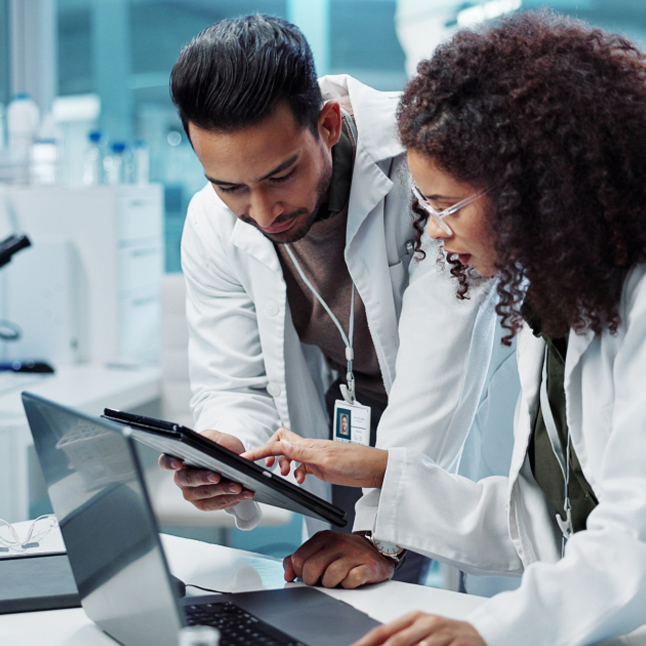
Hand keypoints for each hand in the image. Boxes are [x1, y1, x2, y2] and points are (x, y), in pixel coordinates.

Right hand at [158, 429, 254, 510]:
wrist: (233, 459)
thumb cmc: (221, 446)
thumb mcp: (217, 437)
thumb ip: (212, 440)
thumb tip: (211, 446)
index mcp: (179, 459)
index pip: (165, 461)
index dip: (169, 463)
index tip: (179, 463)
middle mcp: (181, 478)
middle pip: (187, 480)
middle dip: (203, 479)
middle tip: (217, 476)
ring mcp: (192, 493)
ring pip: (204, 495)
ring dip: (222, 492)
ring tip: (238, 487)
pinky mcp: (204, 503)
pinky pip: (215, 504)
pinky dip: (231, 499)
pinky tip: (243, 494)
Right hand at [241, 427, 387, 488]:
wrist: (374, 468)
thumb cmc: (356, 461)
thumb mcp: (326, 459)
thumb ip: (302, 453)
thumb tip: (280, 444)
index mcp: (308, 445)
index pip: (277, 444)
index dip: (260, 450)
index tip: (245, 457)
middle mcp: (309, 449)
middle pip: (280, 443)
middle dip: (268, 453)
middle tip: (265, 467)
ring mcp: (314, 457)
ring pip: (289, 455)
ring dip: (281, 464)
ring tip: (283, 475)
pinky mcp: (320, 466)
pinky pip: (300, 466)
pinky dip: (295, 473)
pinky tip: (299, 480)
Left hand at [283, 530, 394, 587]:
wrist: (377, 550)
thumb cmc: (346, 553)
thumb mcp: (322, 550)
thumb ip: (301, 559)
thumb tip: (287, 573)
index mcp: (323, 537)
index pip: (298, 560)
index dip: (301, 573)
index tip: (310, 574)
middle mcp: (338, 542)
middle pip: (311, 569)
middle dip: (314, 581)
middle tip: (323, 579)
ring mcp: (354, 553)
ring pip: (329, 578)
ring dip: (332, 584)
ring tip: (339, 578)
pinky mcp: (368, 566)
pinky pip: (349, 582)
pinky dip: (348, 585)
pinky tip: (351, 579)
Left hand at [352, 612, 485, 645]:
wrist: (482, 634)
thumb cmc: (446, 635)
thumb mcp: (421, 631)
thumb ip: (399, 637)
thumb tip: (371, 643)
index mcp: (413, 618)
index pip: (383, 631)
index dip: (366, 643)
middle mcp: (427, 623)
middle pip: (397, 642)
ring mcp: (443, 634)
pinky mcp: (459, 644)